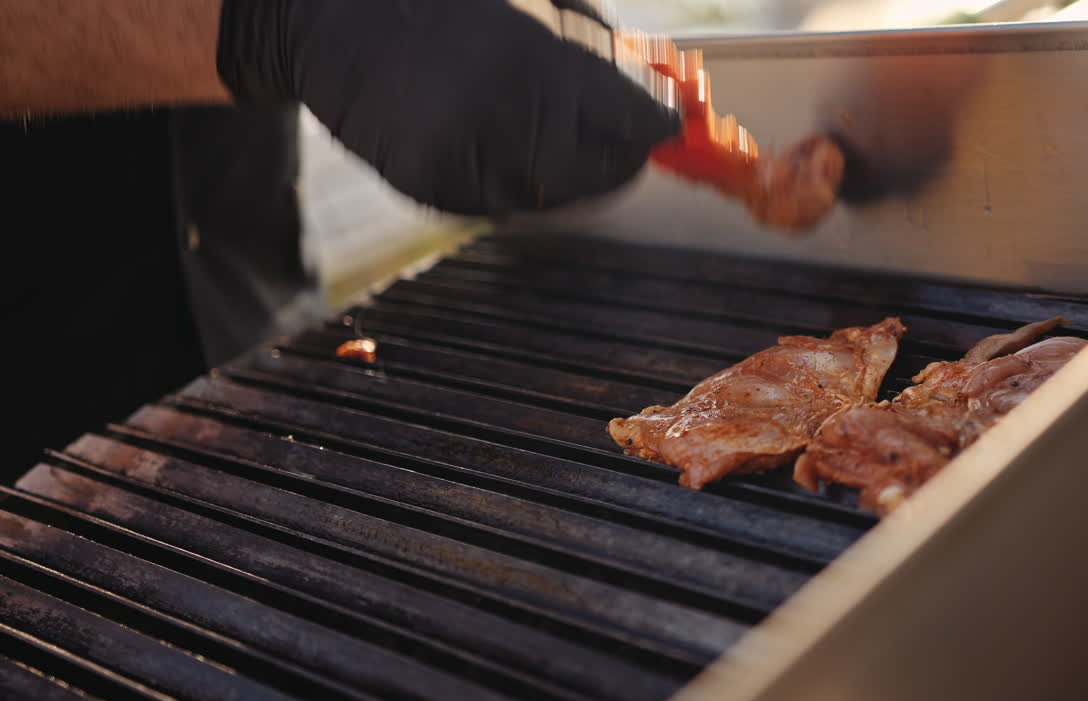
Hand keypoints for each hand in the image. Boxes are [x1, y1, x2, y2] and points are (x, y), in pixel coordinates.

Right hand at [217, 0, 679, 215]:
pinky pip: (501, 201)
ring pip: (557, 193)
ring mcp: (470, 159)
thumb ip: (600, 42)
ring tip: (532, 117)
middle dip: (620, 155)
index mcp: (548, 59)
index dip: (657, 124)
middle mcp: (514, 117)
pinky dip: (509, 177)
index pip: (640, 121)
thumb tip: (658, 89)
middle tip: (617, 135)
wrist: (329, 12)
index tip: (663, 123)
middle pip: (610, 172)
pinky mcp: (434, 186)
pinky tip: (482, 130)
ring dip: (563, 167)